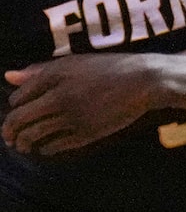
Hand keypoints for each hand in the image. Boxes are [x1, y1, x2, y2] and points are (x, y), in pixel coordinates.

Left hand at [4, 56, 166, 155]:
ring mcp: (72, 116)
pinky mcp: (84, 133)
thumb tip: (8, 75)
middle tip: (10, 137)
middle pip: (19, 119)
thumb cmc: (110, 68)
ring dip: (23, 143)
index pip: (18, 97)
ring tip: (24, 145)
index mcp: (57, 74)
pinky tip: (47, 146)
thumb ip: (41, 70)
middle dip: (9, 131)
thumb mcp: (76, 62)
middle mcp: (60, 95)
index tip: (19, 112)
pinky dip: (45, 149)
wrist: (145, 80)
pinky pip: (53, 146)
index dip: (15, 107)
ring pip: (32, 135)